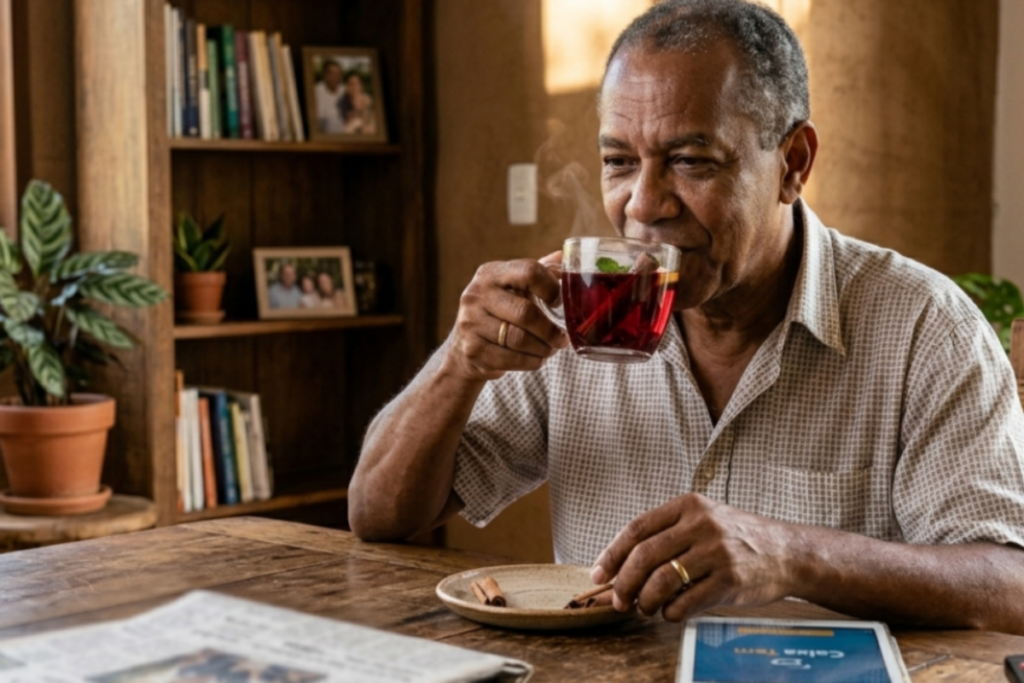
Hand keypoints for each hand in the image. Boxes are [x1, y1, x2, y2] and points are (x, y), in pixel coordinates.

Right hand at [443, 252, 567, 381]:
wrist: (465, 345)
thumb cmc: (499, 312)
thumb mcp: (515, 287)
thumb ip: (538, 272)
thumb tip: (564, 256)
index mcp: (491, 273)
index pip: (529, 271)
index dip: (551, 288)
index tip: (558, 303)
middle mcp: (477, 294)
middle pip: (526, 312)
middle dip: (550, 330)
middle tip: (561, 339)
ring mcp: (471, 322)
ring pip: (520, 339)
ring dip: (543, 348)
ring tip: (551, 349)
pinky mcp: (472, 349)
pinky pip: (511, 359)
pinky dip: (531, 362)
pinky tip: (537, 359)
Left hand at [590, 493, 798, 620]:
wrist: (786, 552)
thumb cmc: (736, 538)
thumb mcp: (702, 520)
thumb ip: (666, 536)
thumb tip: (620, 568)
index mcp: (688, 506)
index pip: (637, 529)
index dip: (612, 554)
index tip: (599, 574)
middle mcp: (702, 525)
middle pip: (645, 556)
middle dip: (624, 583)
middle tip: (618, 600)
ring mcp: (717, 552)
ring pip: (662, 581)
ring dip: (645, 601)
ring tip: (644, 608)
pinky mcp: (730, 580)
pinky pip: (686, 602)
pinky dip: (671, 612)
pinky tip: (671, 612)